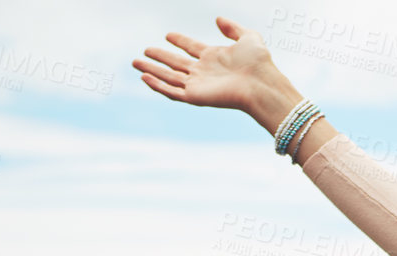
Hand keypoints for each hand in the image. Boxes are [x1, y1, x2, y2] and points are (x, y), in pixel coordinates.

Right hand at [133, 16, 282, 113]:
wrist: (261, 84)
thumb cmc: (259, 63)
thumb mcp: (248, 38)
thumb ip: (233, 28)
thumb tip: (218, 19)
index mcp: (215, 58)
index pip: (192, 48)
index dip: (180, 41)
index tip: (168, 35)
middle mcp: (204, 72)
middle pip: (176, 63)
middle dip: (160, 57)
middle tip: (145, 49)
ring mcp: (199, 85)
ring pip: (169, 77)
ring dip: (152, 70)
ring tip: (135, 62)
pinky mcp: (196, 97)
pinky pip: (172, 92)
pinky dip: (157, 85)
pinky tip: (145, 77)